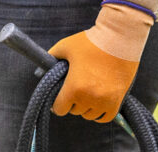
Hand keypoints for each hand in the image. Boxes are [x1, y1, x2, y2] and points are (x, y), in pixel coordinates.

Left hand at [49, 2, 152, 122]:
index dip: (57, 104)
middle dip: (72, 102)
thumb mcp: (65, 47)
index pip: (60, 109)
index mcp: (74, 87)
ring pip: (90, 115)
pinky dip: (99, 112)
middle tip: (73, 88)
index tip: (58, 97)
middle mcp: (89, 99)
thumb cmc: (89, 42)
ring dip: (86, 107)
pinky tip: (96, 101)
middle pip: (75, 111)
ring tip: (85, 92)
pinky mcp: (117, 101)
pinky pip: (105, 118)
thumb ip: (51, 58)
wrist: (117, 40)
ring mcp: (105, 102)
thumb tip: (40, 71)